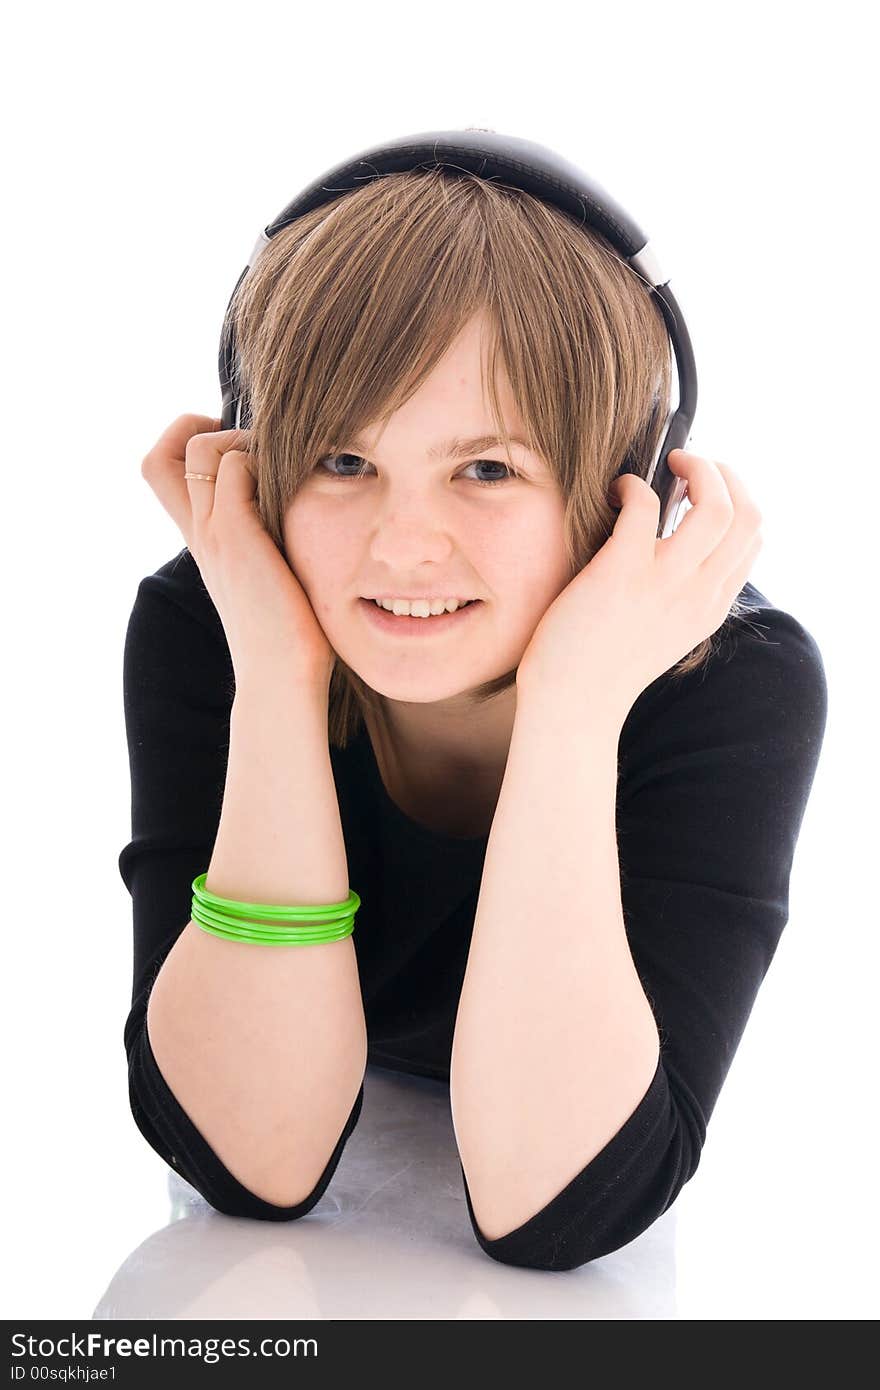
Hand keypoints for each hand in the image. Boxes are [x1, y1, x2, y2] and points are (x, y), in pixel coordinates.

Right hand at [141, 414, 334, 689]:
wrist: (279, 680)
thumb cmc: (289, 638)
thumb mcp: (273, 578)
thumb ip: (274, 543)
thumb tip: (305, 516)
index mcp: (205, 542)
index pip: (164, 474)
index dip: (189, 445)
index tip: (236, 452)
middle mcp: (200, 533)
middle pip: (160, 458)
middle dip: (200, 430)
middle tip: (250, 450)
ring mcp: (214, 532)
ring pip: (202, 447)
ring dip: (243, 441)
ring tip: (281, 472)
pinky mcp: (237, 535)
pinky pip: (236, 466)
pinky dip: (263, 460)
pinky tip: (298, 491)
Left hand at [514, 450, 762, 716]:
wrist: (572, 708)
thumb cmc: (602, 668)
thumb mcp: (662, 632)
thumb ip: (679, 594)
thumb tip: (672, 542)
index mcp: (710, 608)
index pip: (753, 539)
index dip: (736, 499)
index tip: (706, 487)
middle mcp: (699, 594)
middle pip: (747, 514)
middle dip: (724, 473)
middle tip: (691, 462)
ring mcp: (664, 583)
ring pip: (714, 503)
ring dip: (695, 466)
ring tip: (668, 461)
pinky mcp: (621, 571)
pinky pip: (646, 503)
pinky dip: (634, 485)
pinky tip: (616, 491)